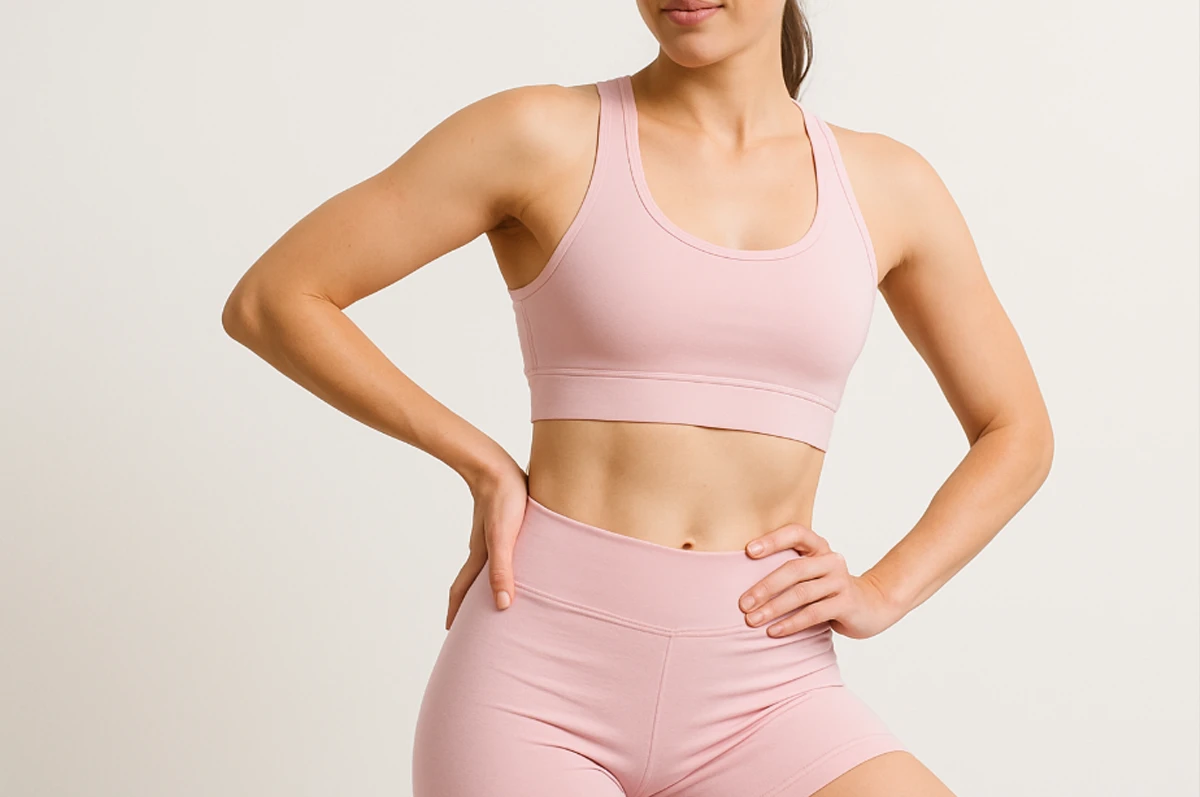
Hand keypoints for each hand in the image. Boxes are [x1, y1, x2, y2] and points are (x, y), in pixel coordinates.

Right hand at [445, 458, 528, 629]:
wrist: (497, 465)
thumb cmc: (504, 499)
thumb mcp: (504, 537)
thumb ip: (503, 570)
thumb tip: (503, 606)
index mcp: (479, 557)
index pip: (462, 591)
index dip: (457, 612)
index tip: (451, 632)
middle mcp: (482, 549)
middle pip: (470, 583)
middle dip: (468, 604)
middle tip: (470, 624)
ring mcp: (490, 536)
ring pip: (484, 568)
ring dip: (483, 585)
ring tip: (491, 599)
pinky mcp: (502, 523)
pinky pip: (498, 553)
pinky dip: (500, 566)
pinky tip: (513, 564)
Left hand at [737, 522, 899, 639]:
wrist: (872, 606)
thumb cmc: (829, 589)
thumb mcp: (811, 572)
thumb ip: (788, 568)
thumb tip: (738, 574)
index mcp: (819, 547)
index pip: (796, 533)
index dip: (772, 540)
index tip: (747, 551)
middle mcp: (831, 560)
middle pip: (793, 569)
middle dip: (765, 586)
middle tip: (742, 603)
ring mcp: (840, 581)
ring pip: (801, 593)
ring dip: (773, 608)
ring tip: (752, 620)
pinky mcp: (846, 603)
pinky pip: (813, 614)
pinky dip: (791, 623)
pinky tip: (773, 632)